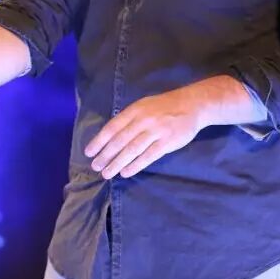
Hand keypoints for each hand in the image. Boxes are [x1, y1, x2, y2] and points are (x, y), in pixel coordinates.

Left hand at [83, 87, 207, 178]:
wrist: (191, 105)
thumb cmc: (163, 107)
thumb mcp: (143, 106)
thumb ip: (128, 119)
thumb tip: (109, 137)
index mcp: (134, 110)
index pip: (112, 127)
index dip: (99, 141)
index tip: (89, 153)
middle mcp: (143, 120)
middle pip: (120, 141)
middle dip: (105, 155)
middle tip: (96, 167)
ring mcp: (156, 131)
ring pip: (132, 150)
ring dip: (117, 163)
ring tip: (107, 173)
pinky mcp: (167, 142)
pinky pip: (148, 156)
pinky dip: (135, 165)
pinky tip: (126, 172)